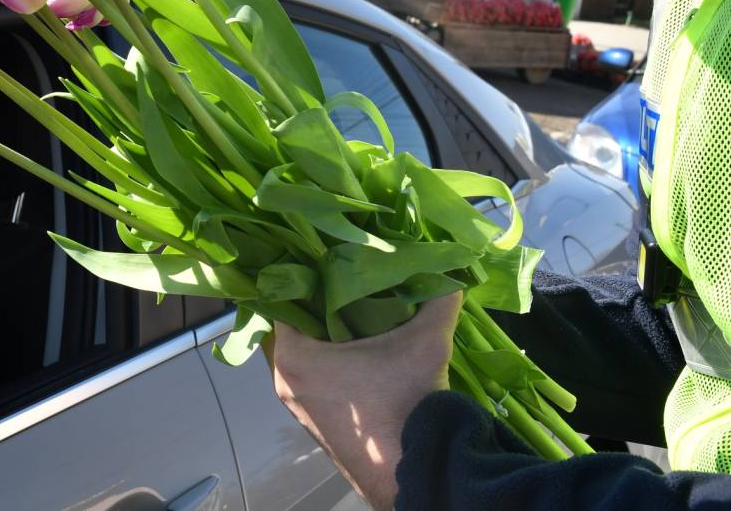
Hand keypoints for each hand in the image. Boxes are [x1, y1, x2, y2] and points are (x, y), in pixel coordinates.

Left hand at [267, 292, 462, 510]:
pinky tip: (364, 350)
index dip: (308, 276)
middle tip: (351, 280)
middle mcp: (284, 381)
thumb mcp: (426, 343)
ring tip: (360, 310)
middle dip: (322, 304)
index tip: (331, 260)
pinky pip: (316, 379)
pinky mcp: (315, 424)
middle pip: (297, 326)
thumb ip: (437, 300)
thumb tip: (449, 271)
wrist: (416, 473)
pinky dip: (333, 362)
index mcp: (292, 357)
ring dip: (329, 336)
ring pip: (307, 354)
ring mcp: (297, 407)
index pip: (286, 299)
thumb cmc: (406, 404)